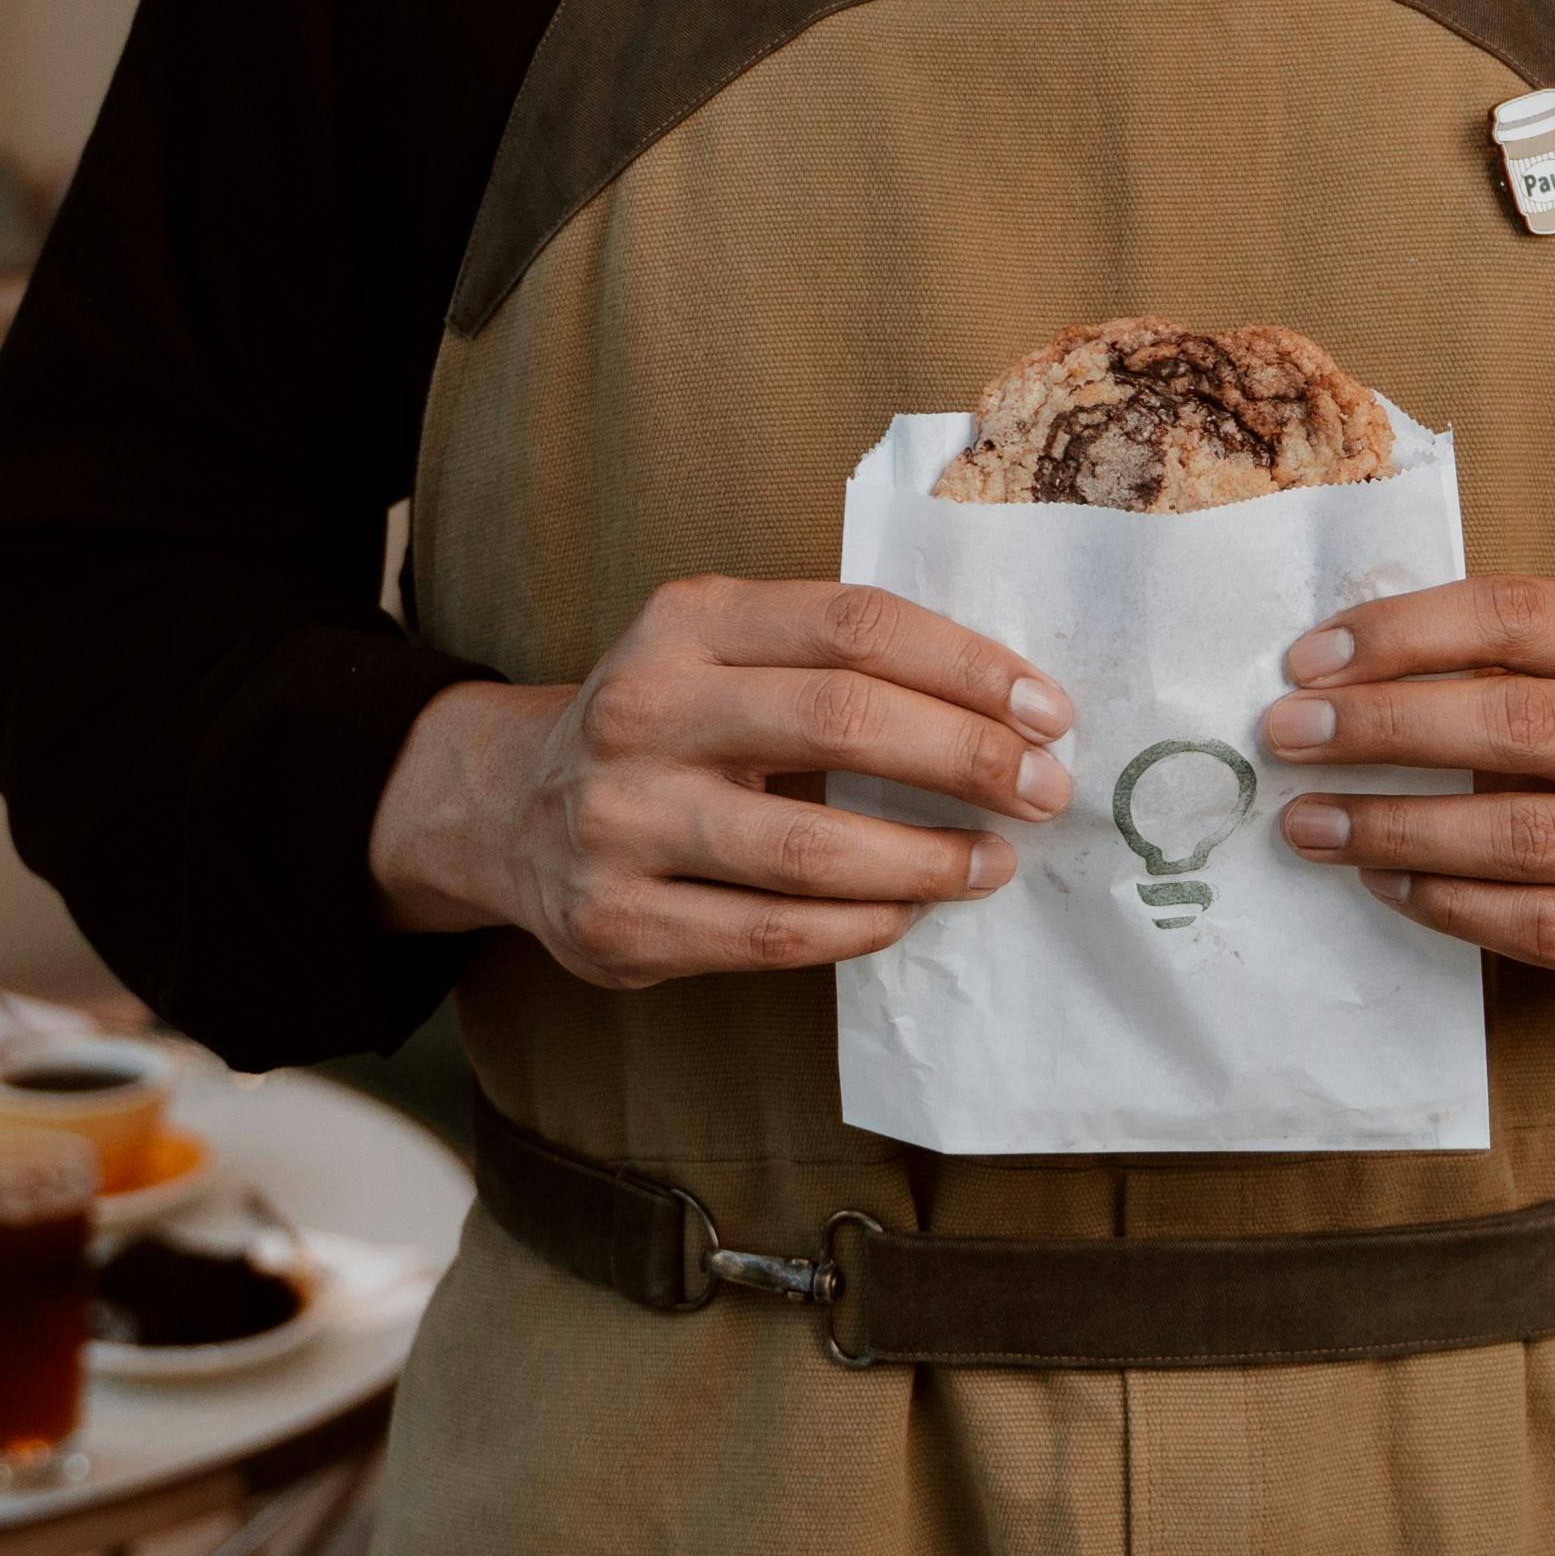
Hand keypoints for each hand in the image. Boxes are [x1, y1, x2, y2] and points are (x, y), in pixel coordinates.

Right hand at [370, 579, 1074, 991]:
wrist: (506, 807)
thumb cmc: (666, 723)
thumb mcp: (718, 648)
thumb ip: (831, 656)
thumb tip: (1006, 702)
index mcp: (686, 620)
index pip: (855, 624)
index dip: (968, 665)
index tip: (1048, 710)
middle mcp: (645, 710)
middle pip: (843, 722)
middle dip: (967, 758)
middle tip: (1044, 790)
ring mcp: (623, 822)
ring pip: (811, 848)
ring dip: (929, 859)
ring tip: (992, 861)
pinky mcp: (617, 922)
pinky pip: (770, 935)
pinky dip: (860, 925)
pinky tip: (908, 911)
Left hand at [1265, 579, 1554, 1023]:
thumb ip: (1493, 666)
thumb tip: (1335, 672)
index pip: (1519, 615)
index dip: (1405, 631)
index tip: (1309, 661)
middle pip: (1516, 720)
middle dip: (1382, 726)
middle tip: (1287, 735)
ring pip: (1520, 834)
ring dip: (1395, 827)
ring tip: (1310, 823)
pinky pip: (1538, 924)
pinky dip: (1445, 902)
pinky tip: (1382, 882)